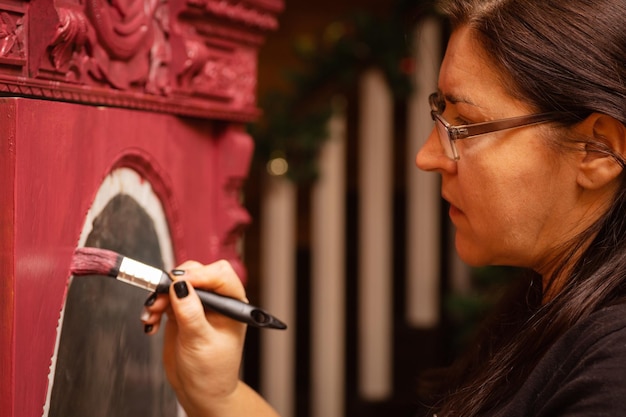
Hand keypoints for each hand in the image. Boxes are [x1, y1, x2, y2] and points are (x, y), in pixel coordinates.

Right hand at [142, 260, 247, 415]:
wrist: (199, 390)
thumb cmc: (211, 371)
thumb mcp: (201, 342)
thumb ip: (191, 313)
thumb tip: (180, 285)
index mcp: (232, 304)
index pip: (220, 274)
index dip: (199, 275)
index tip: (178, 283)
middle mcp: (217, 300)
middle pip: (195, 273)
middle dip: (174, 283)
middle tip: (160, 298)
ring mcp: (198, 304)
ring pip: (177, 283)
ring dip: (159, 295)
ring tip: (152, 314)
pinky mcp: (181, 311)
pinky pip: (164, 297)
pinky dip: (154, 306)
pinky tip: (151, 322)